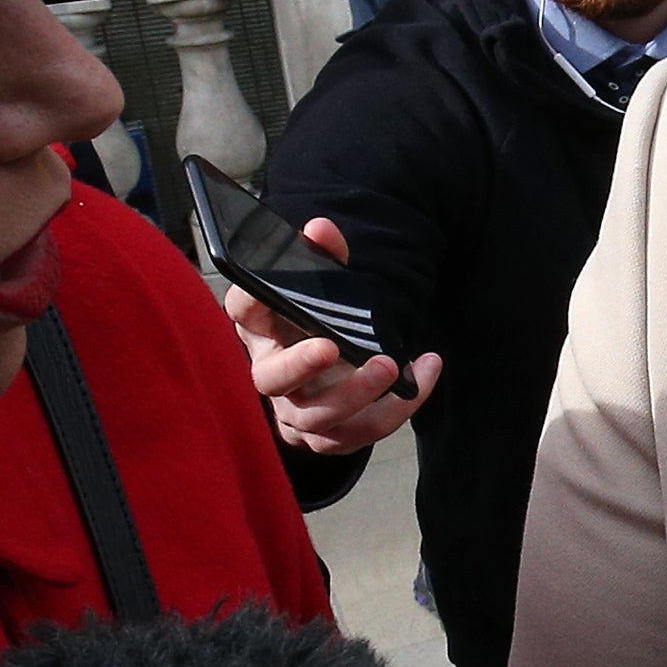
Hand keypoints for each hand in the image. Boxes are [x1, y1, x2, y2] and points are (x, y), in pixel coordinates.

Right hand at [227, 217, 439, 452]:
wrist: (326, 380)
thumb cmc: (318, 326)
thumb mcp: (321, 291)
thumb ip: (323, 258)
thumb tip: (321, 229)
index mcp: (262, 330)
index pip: (243, 311)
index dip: (250, 299)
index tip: (264, 286)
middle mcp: (272, 375)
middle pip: (271, 379)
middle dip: (300, 365)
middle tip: (332, 346)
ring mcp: (297, 412)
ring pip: (317, 416)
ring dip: (356, 393)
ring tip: (391, 365)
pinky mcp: (329, 437)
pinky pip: (360, 434)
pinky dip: (397, 409)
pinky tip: (424, 377)